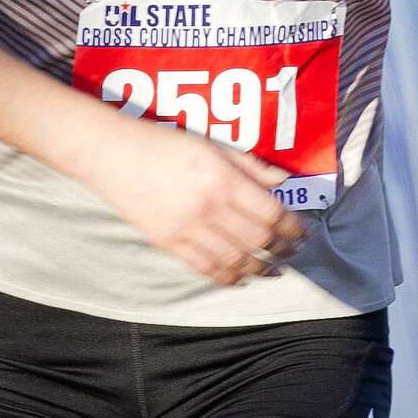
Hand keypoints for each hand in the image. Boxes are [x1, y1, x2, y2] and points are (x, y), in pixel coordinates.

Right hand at [82, 116, 306, 284]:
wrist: (113, 154)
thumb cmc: (163, 140)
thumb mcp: (210, 143)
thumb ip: (248, 164)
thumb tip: (283, 180)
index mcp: (223, 179)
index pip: (270, 213)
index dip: (292, 227)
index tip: (303, 231)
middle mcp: (210, 208)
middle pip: (258, 240)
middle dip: (282, 249)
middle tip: (293, 251)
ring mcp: (188, 230)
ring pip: (235, 261)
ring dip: (259, 268)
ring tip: (272, 269)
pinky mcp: (169, 244)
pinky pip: (205, 269)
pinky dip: (228, 277)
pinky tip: (240, 278)